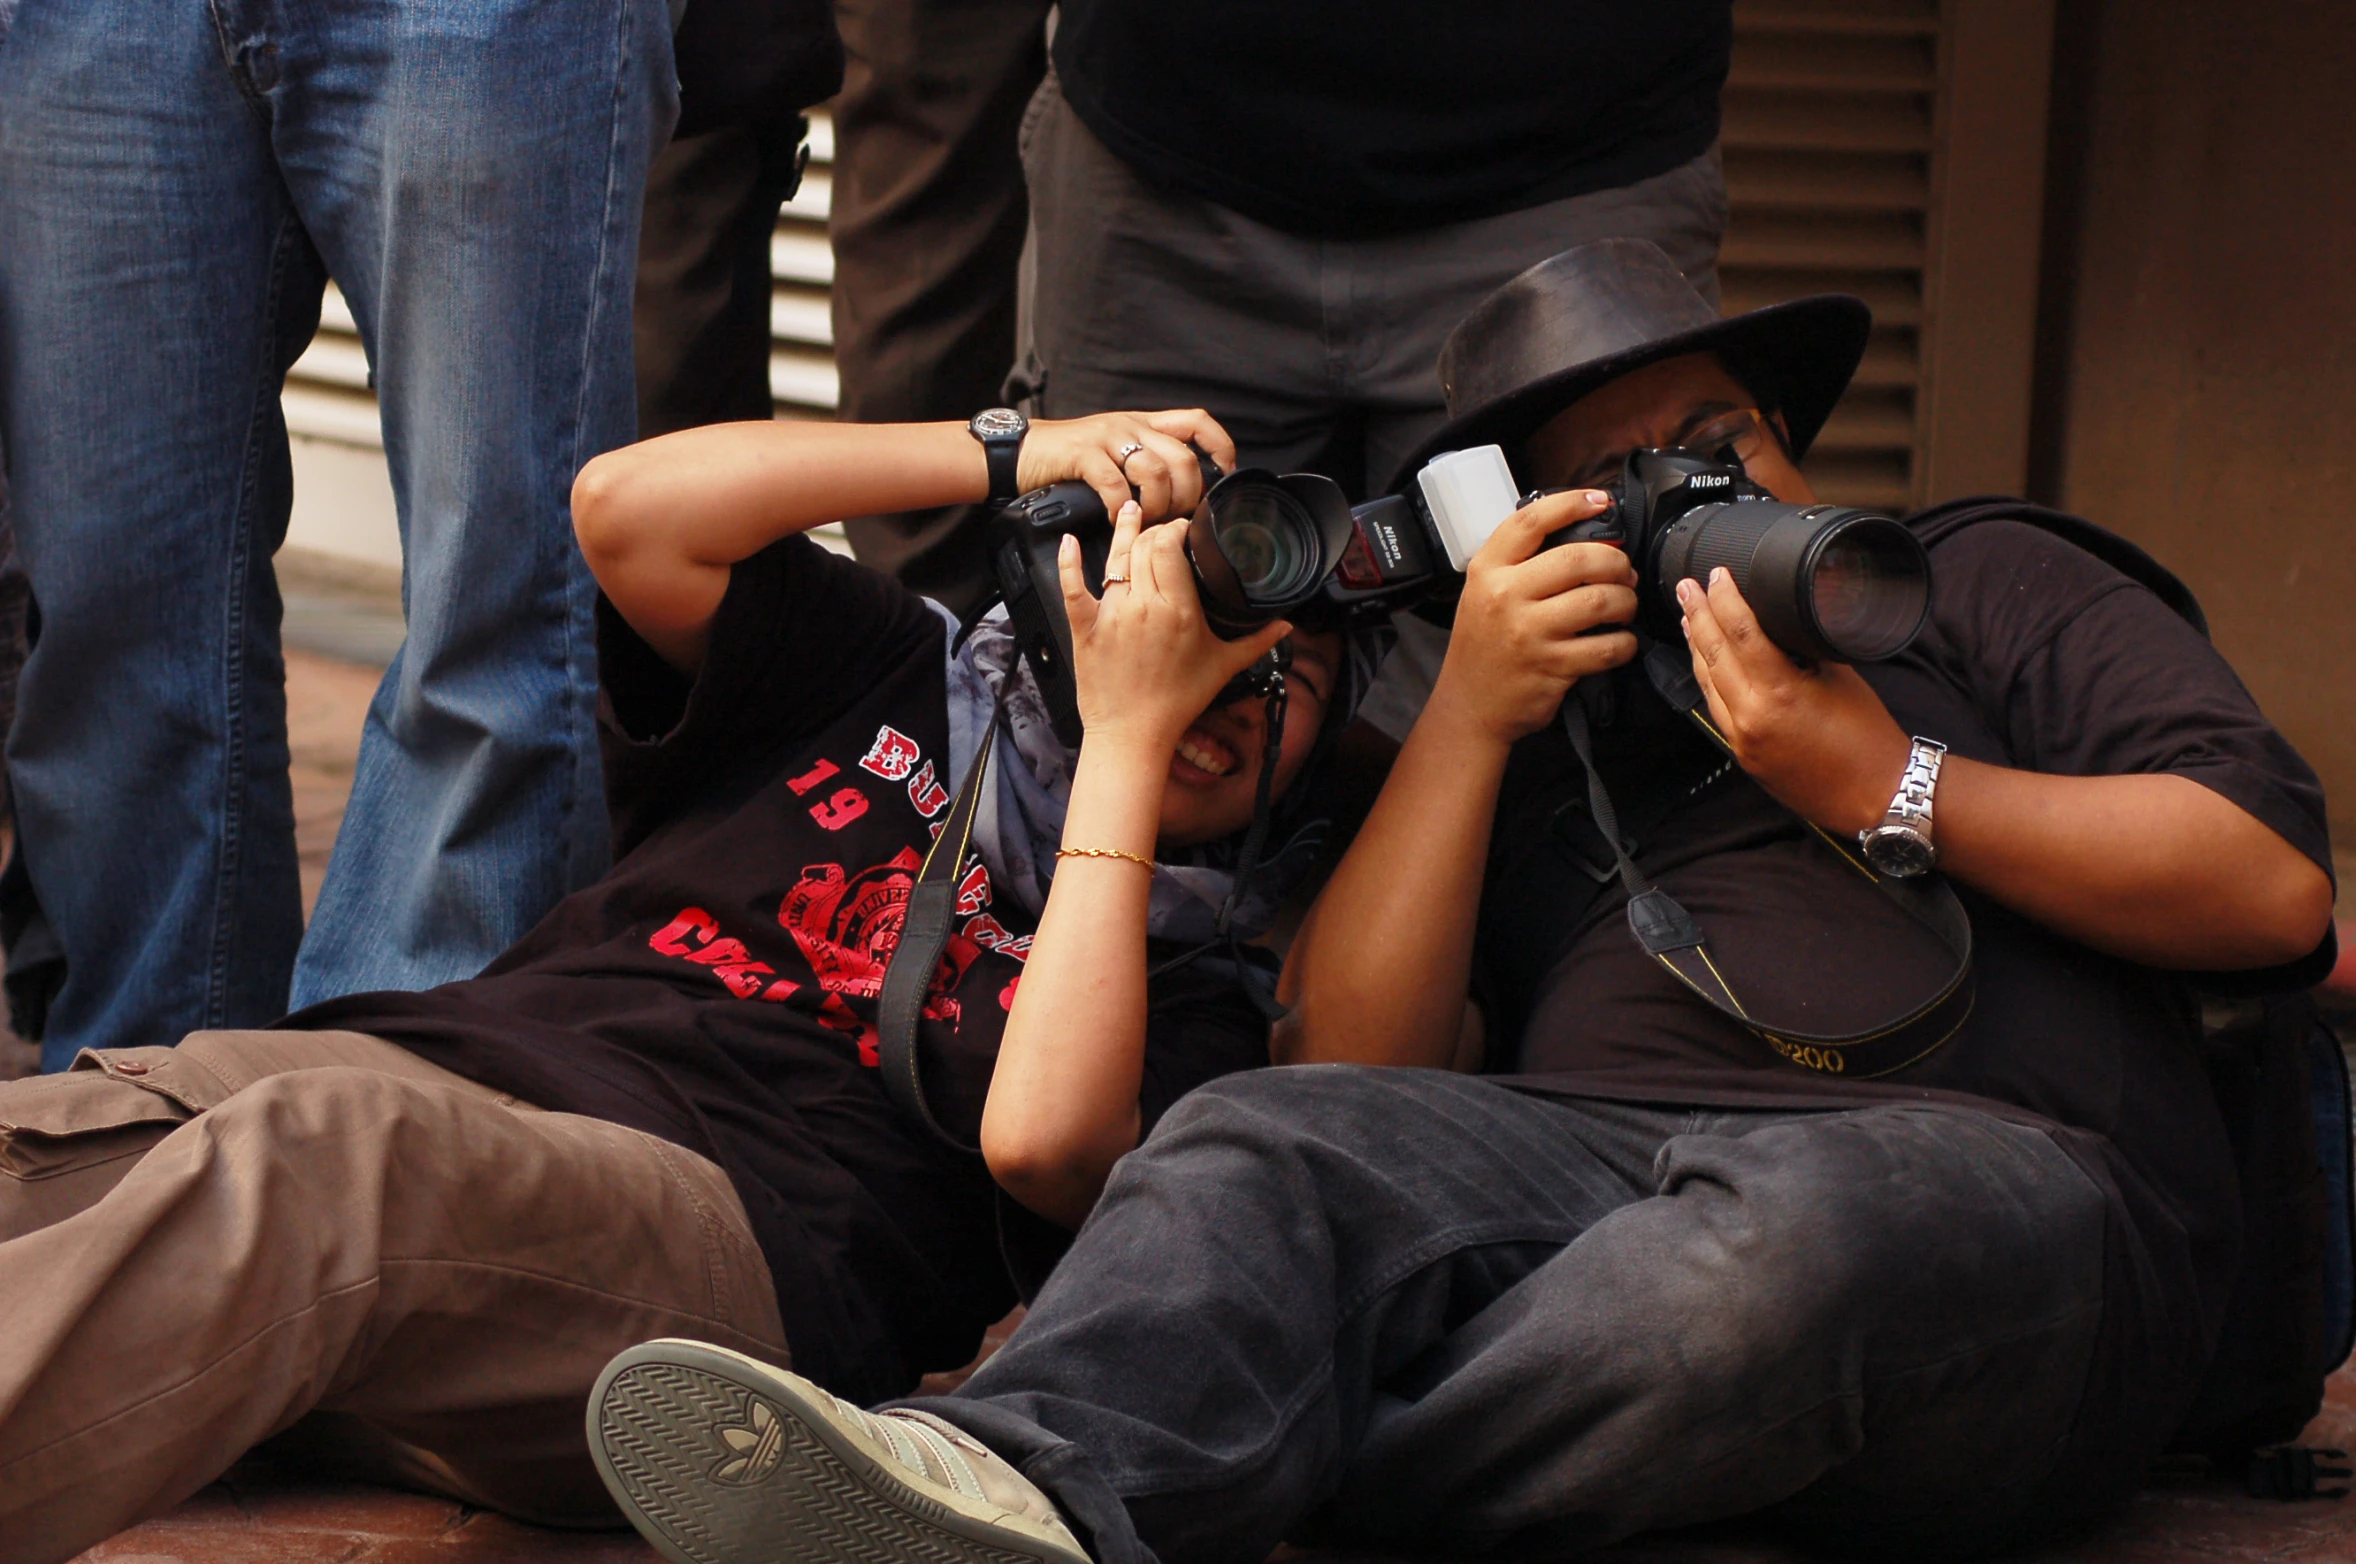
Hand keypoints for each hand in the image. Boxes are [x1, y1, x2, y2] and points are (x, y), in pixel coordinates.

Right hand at [1017, 410, 1238, 524]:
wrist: (1021, 451)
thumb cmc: (1070, 458)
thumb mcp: (1116, 450)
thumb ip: (1146, 461)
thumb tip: (1182, 492)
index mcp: (1144, 423)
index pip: (1198, 422)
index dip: (1219, 447)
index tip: (1223, 476)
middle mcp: (1131, 426)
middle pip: (1183, 457)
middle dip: (1188, 495)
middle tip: (1176, 518)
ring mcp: (1107, 437)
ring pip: (1155, 471)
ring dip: (1157, 505)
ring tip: (1146, 522)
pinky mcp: (1084, 454)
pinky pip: (1116, 484)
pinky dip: (1122, 509)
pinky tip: (1116, 519)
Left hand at [1057, 499, 1287, 754]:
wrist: (1133, 735)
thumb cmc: (1177, 703)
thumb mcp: (1223, 667)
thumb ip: (1257, 641)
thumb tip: (1286, 626)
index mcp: (1178, 610)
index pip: (1171, 546)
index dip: (1177, 529)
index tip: (1185, 529)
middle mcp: (1143, 606)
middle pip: (1144, 546)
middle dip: (1155, 530)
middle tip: (1164, 529)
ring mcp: (1111, 615)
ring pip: (1115, 558)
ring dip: (1123, 531)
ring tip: (1129, 511)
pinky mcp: (1085, 627)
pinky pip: (1073, 587)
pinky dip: (1069, 562)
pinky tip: (1070, 541)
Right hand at [1427, 488, 1639, 747]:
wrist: (1469, 705)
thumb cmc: (1484, 644)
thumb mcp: (1483, 592)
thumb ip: (1519, 563)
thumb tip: (1584, 537)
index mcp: (1488, 571)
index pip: (1531, 522)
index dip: (1572, 503)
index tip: (1601, 501)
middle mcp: (1505, 597)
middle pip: (1578, 559)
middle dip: (1615, 562)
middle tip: (1623, 571)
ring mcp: (1529, 633)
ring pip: (1600, 601)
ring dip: (1625, 601)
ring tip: (1624, 605)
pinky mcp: (1552, 667)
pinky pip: (1607, 647)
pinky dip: (1625, 643)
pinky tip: (1620, 642)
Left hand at [1678, 568, 1911, 833]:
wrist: (1875, 796)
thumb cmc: (1868, 739)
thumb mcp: (1841, 678)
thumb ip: (1806, 648)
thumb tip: (1782, 622)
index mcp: (1779, 693)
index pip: (1740, 633)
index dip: (1725, 599)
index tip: (1717, 575)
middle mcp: (1751, 716)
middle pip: (1713, 654)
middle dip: (1698, 616)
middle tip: (1687, 587)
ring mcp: (1742, 738)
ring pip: (1706, 682)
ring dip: (1696, 646)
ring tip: (1690, 617)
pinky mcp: (1741, 754)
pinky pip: (1715, 708)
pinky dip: (1707, 679)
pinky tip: (1706, 662)